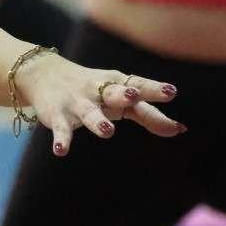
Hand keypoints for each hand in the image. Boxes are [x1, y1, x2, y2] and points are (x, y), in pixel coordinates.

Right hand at [16, 52, 183, 155]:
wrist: (44, 74)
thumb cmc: (95, 90)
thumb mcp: (120, 99)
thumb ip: (148, 115)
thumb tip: (181, 129)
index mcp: (116, 85)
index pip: (138, 86)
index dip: (153, 89)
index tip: (171, 92)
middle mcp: (98, 91)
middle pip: (113, 93)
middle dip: (124, 95)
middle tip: (134, 96)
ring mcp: (77, 103)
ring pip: (89, 112)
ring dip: (98, 121)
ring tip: (108, 132)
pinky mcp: (57, 115)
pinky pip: (61, 129)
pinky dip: (61, 139)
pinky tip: (61, 151)